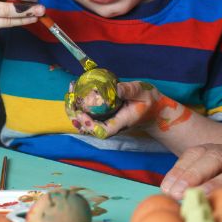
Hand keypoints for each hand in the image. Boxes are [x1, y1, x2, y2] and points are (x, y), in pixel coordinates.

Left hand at [69, 81, 190, 139]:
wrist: (153, 110)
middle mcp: (111, 125)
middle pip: (89, 129)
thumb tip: (116, 89)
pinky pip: (88, 114)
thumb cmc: (148, 102)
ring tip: (69, 94)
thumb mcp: (143, 93)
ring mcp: (106, 121)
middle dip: (76, 117)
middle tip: (69, 100)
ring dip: (74, 110)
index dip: (90, 126)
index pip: (103, 132)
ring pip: (86, 122)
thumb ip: (130, 91)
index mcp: (121, 122)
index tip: (81, 113)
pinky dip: (79, 105)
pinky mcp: (103, 115)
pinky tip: (75, 92)